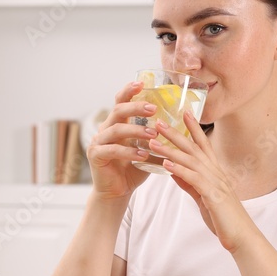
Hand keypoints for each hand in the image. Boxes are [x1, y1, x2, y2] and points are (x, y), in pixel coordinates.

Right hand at [85, 81, 157, 200]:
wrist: (117, 192)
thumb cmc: (133, 170)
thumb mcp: (147, 150)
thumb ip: (156, 138)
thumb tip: (181, 127)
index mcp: (116, 124)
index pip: (120, 102)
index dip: (129, 91)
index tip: (142, 83)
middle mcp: (105, 129)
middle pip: (117, 111)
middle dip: (136, 108)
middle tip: (153, 109)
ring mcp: (98, 142)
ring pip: (116, 129)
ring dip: (136, 131)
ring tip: (153, 134)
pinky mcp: (96, 156)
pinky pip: (113, 150)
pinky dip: (129, 152)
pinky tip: (143, 155)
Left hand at [150, 112, 257, 251]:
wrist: (241, 236)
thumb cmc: (223, 218)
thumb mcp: (203, 196)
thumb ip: (189, 182)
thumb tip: (174, 170)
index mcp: (215, 172)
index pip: (203, 144)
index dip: (193, 128)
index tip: (183, 112)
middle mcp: (216, 173)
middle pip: (194, 148)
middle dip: (176, 133)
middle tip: (159, 120)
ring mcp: (216, 183)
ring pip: (191, 160)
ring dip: (171, 149)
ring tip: (154, 141)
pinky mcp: (213, 195)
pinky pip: (194, 179)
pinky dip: (180, 170)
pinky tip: (166, 165)